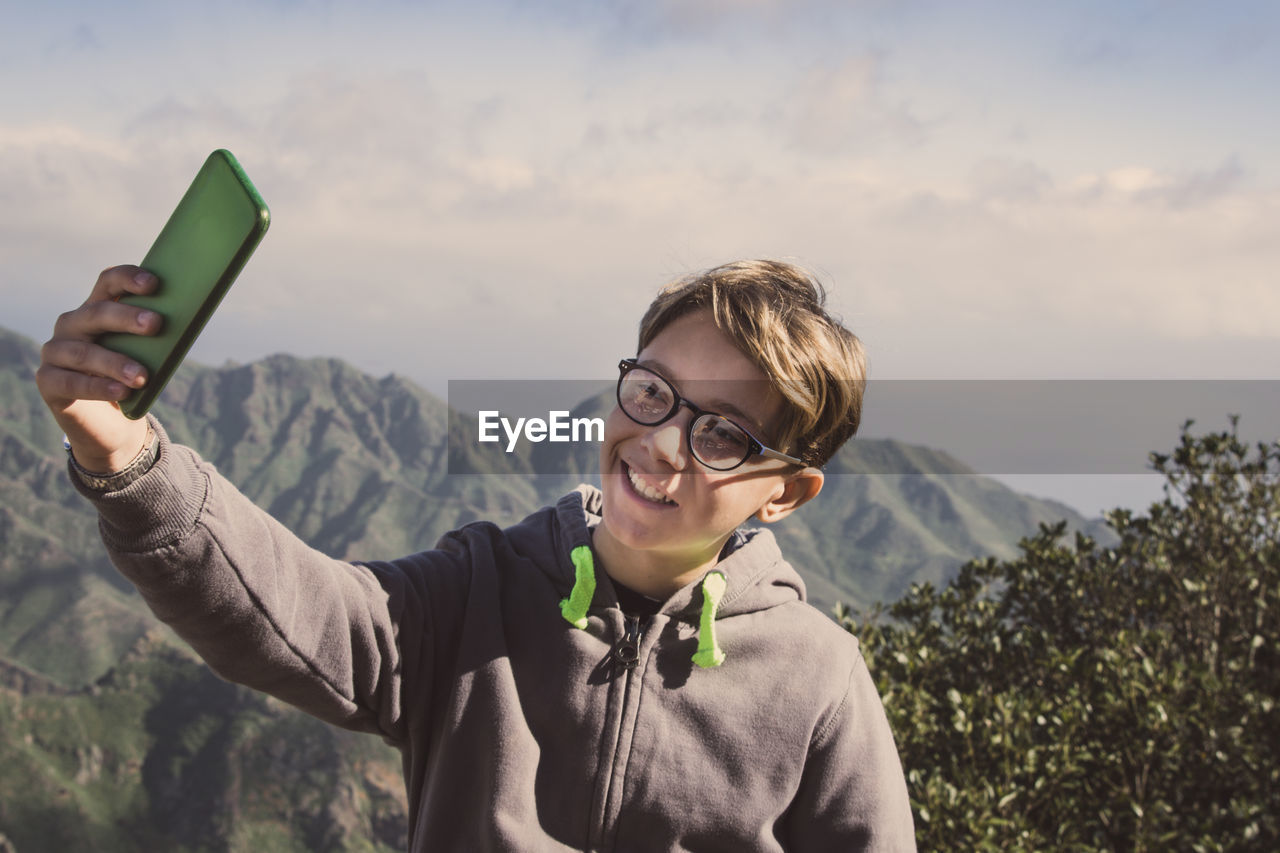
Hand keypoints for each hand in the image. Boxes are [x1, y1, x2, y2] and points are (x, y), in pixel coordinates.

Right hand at [36, 265, 161, 472]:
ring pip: (84, 353)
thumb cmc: (131, 378)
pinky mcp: (48, 381)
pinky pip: (70, 382)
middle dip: (127, 318)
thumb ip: (155, 339)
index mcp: (97, 310)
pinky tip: (121, 392)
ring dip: (115, 363)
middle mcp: (72, 325)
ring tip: (142, 376)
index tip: (154, 283)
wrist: (110, 423)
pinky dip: (98, 387)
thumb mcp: (145, 356)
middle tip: (156, 324)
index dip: (128, 279)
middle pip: (96, 314)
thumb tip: (185, 326)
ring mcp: (55, 352)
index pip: (109, 283)